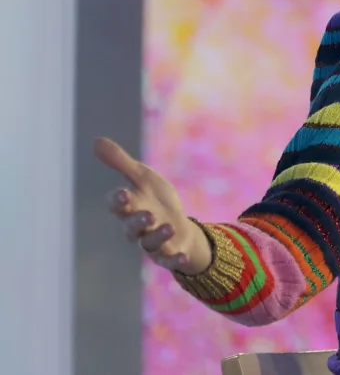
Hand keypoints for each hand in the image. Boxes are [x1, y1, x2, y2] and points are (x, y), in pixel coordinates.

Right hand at [95, 137, 212, 274]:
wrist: (178, 224)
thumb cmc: (155, 199)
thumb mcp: (143, 177)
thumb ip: (121, 162)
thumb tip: (96, 140)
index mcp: (130, 206)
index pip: (117, 204)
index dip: (118, 200)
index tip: (123, 193)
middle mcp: (137, 227)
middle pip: (132, 226)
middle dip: (138, 220)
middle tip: (149, 215)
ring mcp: (152, 242)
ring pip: (149, 243)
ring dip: (158, 236)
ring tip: (168, 226)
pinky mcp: (168, 254)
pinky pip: (169, 260)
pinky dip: (175, 260)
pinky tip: (183, 257)